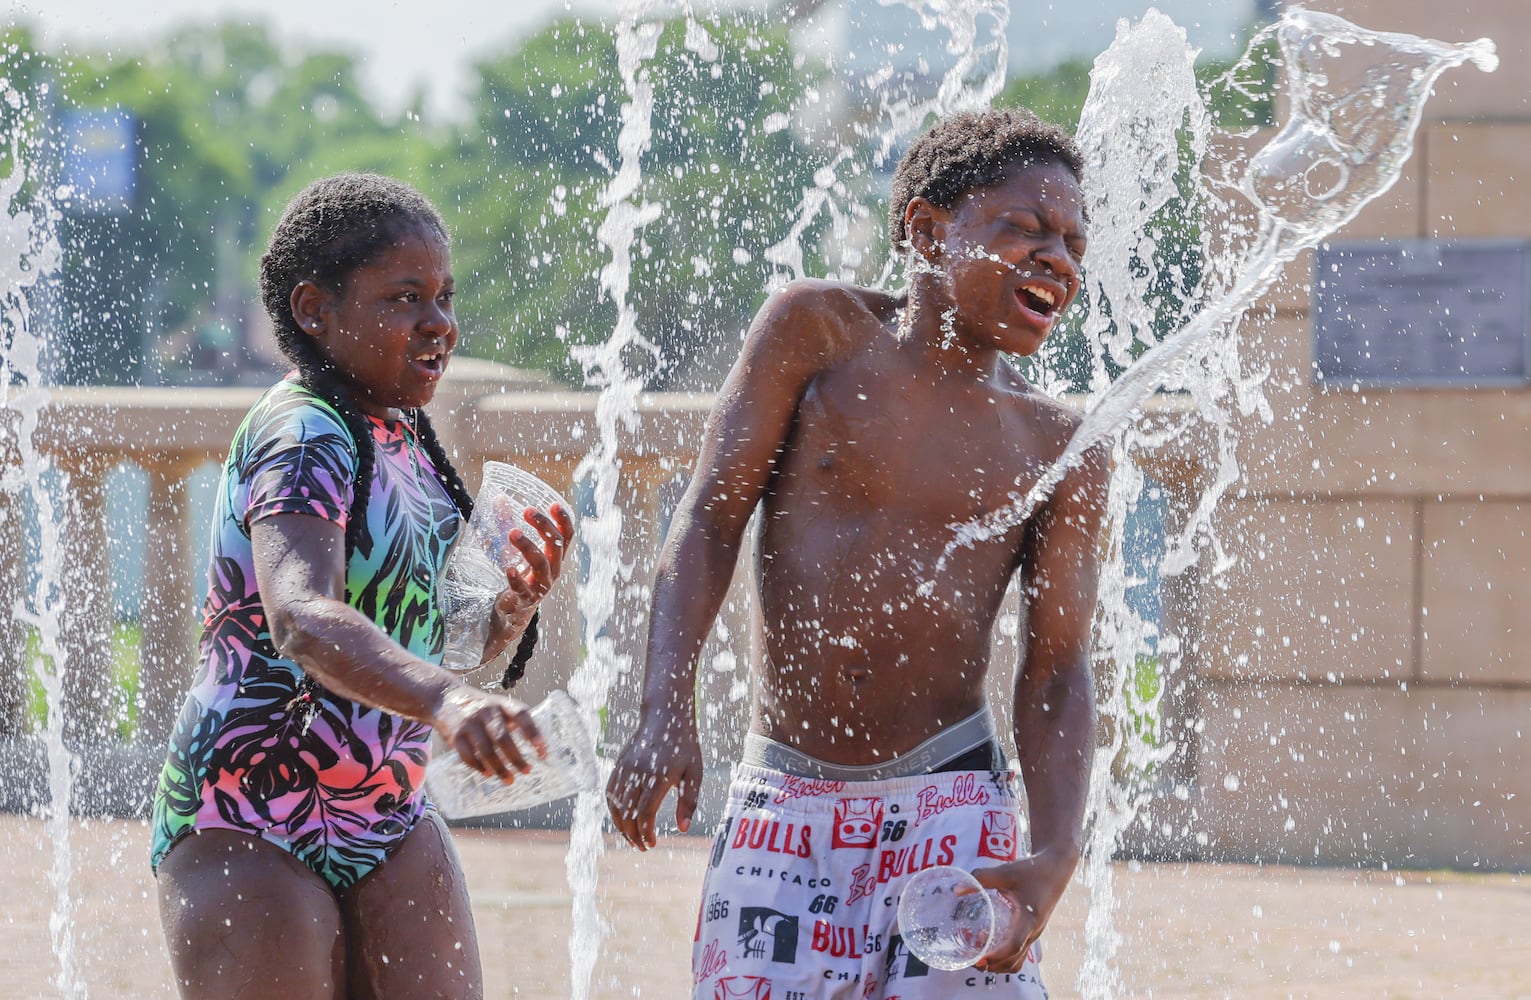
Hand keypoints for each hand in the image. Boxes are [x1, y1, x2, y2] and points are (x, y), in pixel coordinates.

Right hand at [432, 686, 546, 781]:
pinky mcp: (455, 735)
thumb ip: (513, 722)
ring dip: (499, 768)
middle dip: (516, 758)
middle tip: (526, 771)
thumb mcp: (498, 706)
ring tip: (509, 780)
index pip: (521, 715)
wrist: (446, 697)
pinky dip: (479, 767)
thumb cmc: (480, 708)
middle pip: (503, 738)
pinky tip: (487, 773)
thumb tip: (536, 747)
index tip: (542, 750)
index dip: (533, 732)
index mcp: (502, 705)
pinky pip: (468, 755)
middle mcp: (486, 712)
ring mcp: (469, 724)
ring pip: (486, 750)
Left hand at [484, 502, 575, 658]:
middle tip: (528, 510)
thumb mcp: (515, 549)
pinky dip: (517, 578)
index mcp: (555, 557)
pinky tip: (509, 568)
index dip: (563, 520)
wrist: (513, 613)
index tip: (554, 504)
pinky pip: (524, 588)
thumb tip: (498, 500)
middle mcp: (553, 570)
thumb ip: (508, 524)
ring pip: (542, 563)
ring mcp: (541, 585)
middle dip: (544, 526)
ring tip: (512, 533)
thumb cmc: (520, 577)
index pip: (567, 536)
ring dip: (528, 546)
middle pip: (556, 545)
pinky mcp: (526, 599)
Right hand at [605, 720, 704, 850]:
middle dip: (632, 835)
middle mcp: (637, 772)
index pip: (645, 812)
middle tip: (642, 847)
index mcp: (658, 776)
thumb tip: (683, 828)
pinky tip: (622, 819)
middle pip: (627, 813)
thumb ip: (688, 801)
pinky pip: (610, 792)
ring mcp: (625, 768)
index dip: (646, 833)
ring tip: (631, 838)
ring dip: (621, 825)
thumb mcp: (694, 773)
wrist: (665, 717)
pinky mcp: (618, 765)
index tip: (652, 844)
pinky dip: (614, 810)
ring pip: (615, 805)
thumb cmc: (684, 746)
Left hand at [970, 846, 1078, 972]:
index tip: (978, 958)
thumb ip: (982, 878)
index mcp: (1028, 920)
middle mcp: (1033, 931)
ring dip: (999, 963)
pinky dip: (1005, 955)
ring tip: (979, 953)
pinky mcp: (1032, 931)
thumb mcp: (1005, 872)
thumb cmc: (1032, 870)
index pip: (1012, 947)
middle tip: (971, 960)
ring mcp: (1034, 933)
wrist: (1055, 868)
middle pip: (1014, 961)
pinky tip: (989, 940)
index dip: (995, 956)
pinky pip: (1020, 952)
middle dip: (993, 965)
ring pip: (1018, 960)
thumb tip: (957, 889)